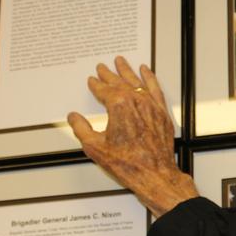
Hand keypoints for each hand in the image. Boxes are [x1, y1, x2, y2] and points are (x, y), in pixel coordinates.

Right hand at [67, 56, 198, 216]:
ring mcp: (151, 106)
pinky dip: (150, 78)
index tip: (92, 80)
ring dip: (128, 71)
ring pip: (137, 82)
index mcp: (119, 106)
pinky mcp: (161, 112)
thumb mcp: (95, 147)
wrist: (154, 174)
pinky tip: (146, 72)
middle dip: (109, 74)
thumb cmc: (128, 163)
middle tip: (103, 67)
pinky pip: (155, 89)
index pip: (104, 90)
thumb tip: (74, 117)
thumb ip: (82, 128)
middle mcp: (136, 101)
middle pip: (120, 83)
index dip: (96, 85)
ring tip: (121, 61)